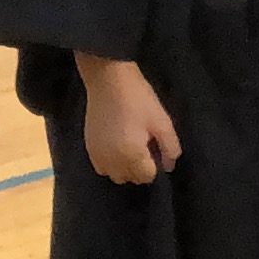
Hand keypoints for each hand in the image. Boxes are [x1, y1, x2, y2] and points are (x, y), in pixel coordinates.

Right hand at [75, 54, 181, 184]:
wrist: (108, 79)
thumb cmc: (138, 99)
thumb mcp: (162, 121)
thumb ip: (170, 147)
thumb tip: (169, 166)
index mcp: (131, 155)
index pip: (147, 177)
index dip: (155, 164)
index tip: (156, 149)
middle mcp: (111, 161)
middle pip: (130, 178)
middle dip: (140, 168)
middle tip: (145, 145)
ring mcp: (96, 155)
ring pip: (115, 175)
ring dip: (125, 167)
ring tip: (131, 145)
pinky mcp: (88, 147)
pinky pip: (101, 166)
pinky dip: (111, 162)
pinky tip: (118, 144)